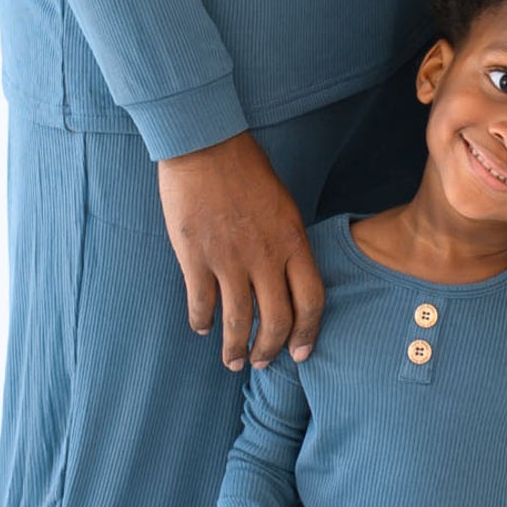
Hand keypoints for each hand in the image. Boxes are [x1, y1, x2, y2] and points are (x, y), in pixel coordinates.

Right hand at [157, 130, 324, 368]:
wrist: (204, 144)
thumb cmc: (244, 167)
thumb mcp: (281, 204)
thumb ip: (286, 243)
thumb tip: (284, 277)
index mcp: (292, 241)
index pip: (311, 301)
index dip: (309, 333)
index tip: (301, 353)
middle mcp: (265, 257)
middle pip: (277, 320)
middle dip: (271, 350)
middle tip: (262, 362)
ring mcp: (229, 260)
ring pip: (238, 321)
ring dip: (236, 348)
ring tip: (233, 361)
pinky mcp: (196, 258)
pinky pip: (201, 304)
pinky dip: (202, 322)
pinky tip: (202, 328)